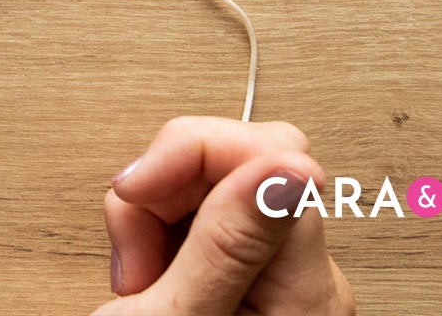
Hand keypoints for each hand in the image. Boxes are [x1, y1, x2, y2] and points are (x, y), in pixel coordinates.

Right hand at [95, 117, 354, 314]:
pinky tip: (146, 280)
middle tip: (137, 251)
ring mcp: (269, 273)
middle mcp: (302, 276)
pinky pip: (193, 215)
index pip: (269, 154)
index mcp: (305, 289)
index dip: (189, 152)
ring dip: (150, 220)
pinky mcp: (238, 271)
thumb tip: (288, 165)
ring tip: (137, 281)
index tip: (136, 186)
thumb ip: (226, 244)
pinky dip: (153, 237)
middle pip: (234, 164)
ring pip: (204, 185)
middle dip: (164, 191)